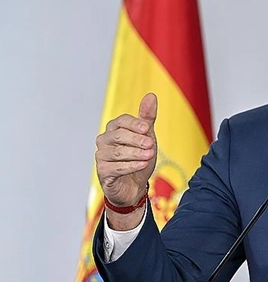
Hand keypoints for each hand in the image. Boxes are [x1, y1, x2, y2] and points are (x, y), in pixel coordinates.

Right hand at [95, 93, 157, 209]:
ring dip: (136, 154)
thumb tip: (151, 95)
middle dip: (137, 140)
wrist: (135, 185)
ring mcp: (101, 156)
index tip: (146, 128)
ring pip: (117, 152)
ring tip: (149, 155)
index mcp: (114, 129)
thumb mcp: (147, 137)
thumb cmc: (139, 158)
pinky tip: (142, 165)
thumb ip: (147, 117)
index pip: (121, 120)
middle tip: (151, 145)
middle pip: (119, 136)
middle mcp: (104, 141)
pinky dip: (131, 166)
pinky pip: (115, 167)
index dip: (134, 124)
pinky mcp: (102, 172)